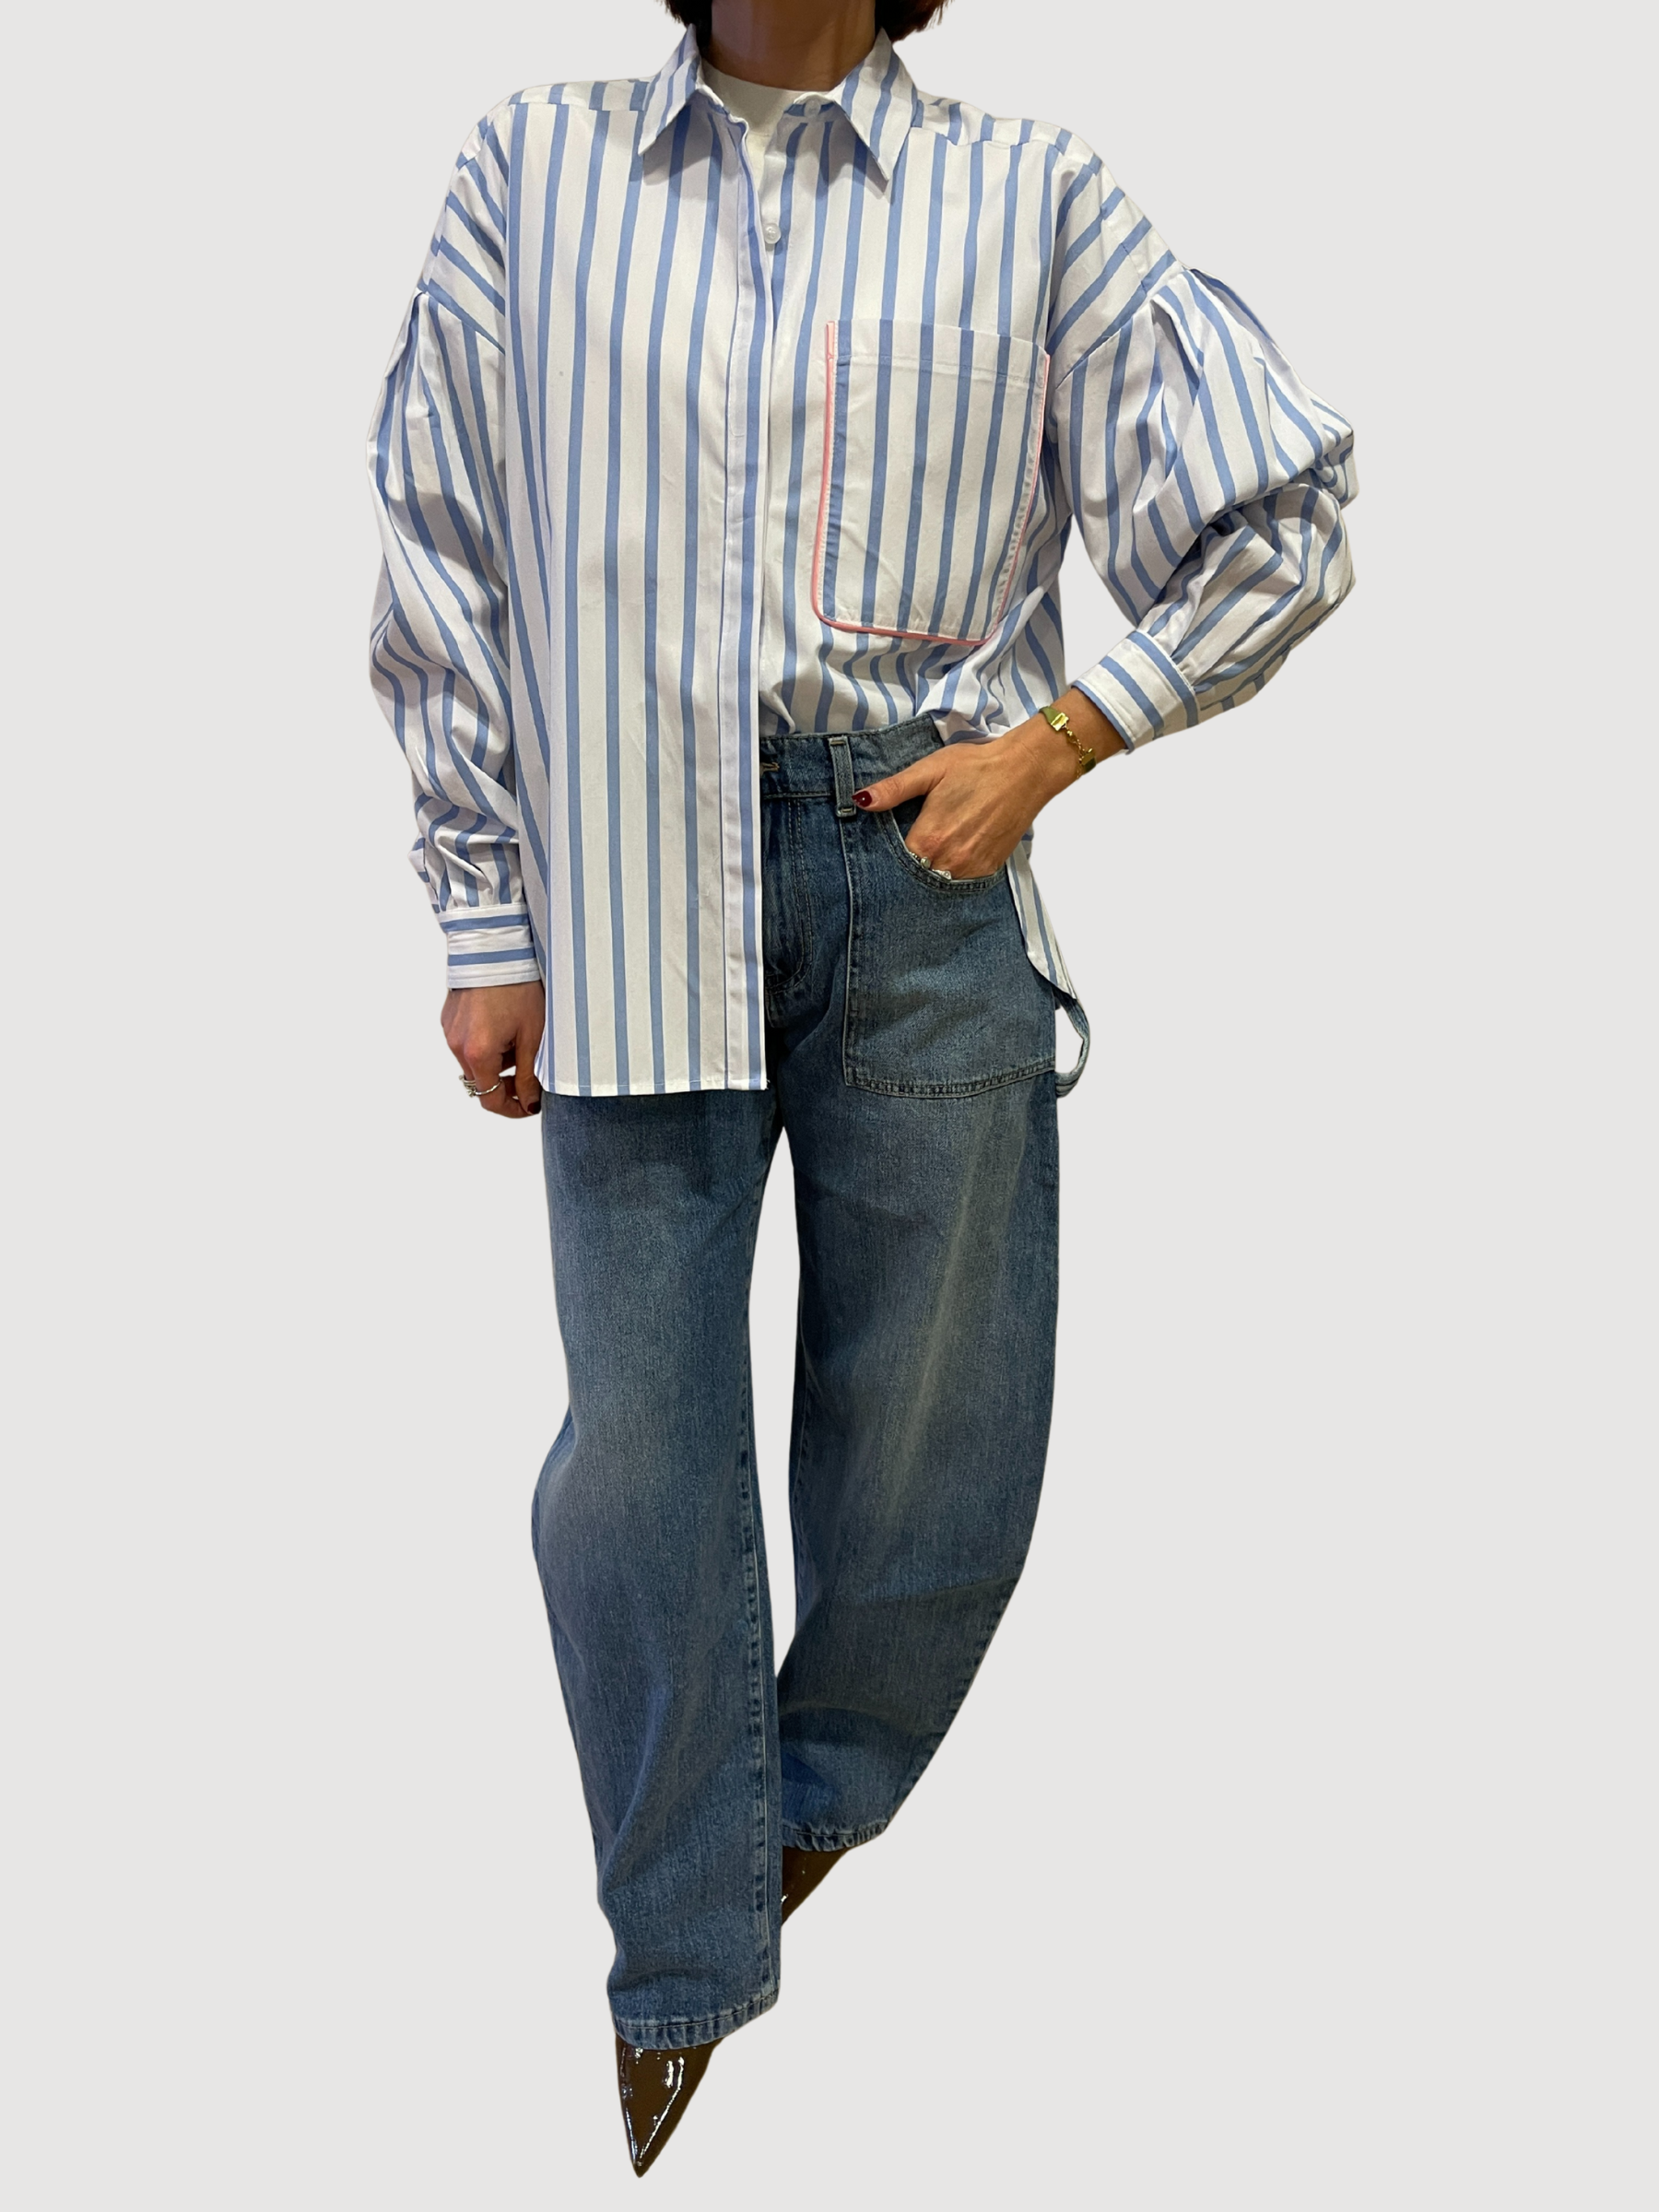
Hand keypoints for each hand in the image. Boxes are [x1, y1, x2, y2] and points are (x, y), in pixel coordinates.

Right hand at [441, 981, 545, 1119]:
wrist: (494, 948)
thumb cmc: (516, 986)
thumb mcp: (532, 1034)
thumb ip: (530, 1073)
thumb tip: (530, 1102)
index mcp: (478, 1053)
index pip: (490, 1099)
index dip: (512, 1108)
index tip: (529, 1105)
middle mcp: (457, 1045)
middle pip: (482, 1081)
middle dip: (507, 1083)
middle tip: (531, 1073)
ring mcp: (450, 1031)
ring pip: (475, 1061)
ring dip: (496, 1061)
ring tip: (520, 1038)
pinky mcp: (449, 1018)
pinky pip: (467, 1042)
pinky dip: (485, 1043)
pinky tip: (503, 1024)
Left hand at [853, 690, 1119, 878]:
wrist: (1025, 771)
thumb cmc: (976, 766)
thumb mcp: (929, 771)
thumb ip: (894, 789)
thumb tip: (860, 801)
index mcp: (928, 839)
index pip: (895, 862)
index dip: (890, 855)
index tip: (889, 846)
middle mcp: (948, 862)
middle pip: (916, 874)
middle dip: (910, 865)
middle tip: (914, 845)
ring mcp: (971, 869)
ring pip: (939, 880)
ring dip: (933, 869)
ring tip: (936, 847)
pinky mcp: (989, 869)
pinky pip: (962, 880)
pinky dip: (954, 870)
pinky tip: (954, 852)